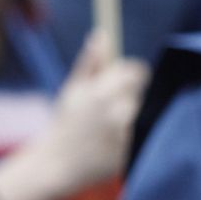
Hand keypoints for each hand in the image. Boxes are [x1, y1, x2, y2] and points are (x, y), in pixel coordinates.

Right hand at [37, 30, 149, 191]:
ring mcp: (126, 136)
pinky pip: (142, 135)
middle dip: (130, 95)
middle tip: (111, 106)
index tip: (124, 79)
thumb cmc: (65, 123)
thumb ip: (90, 62)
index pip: (137, 72)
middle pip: (141, 93)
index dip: (133, 73)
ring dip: (131, 115)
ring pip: (142, 114)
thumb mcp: (72, 89)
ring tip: (109, 125)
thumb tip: (102, 34)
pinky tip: (112, 140)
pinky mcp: (131, 153)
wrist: (58, 165)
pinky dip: (132, 135)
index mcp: (100, 93)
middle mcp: (116, 113)